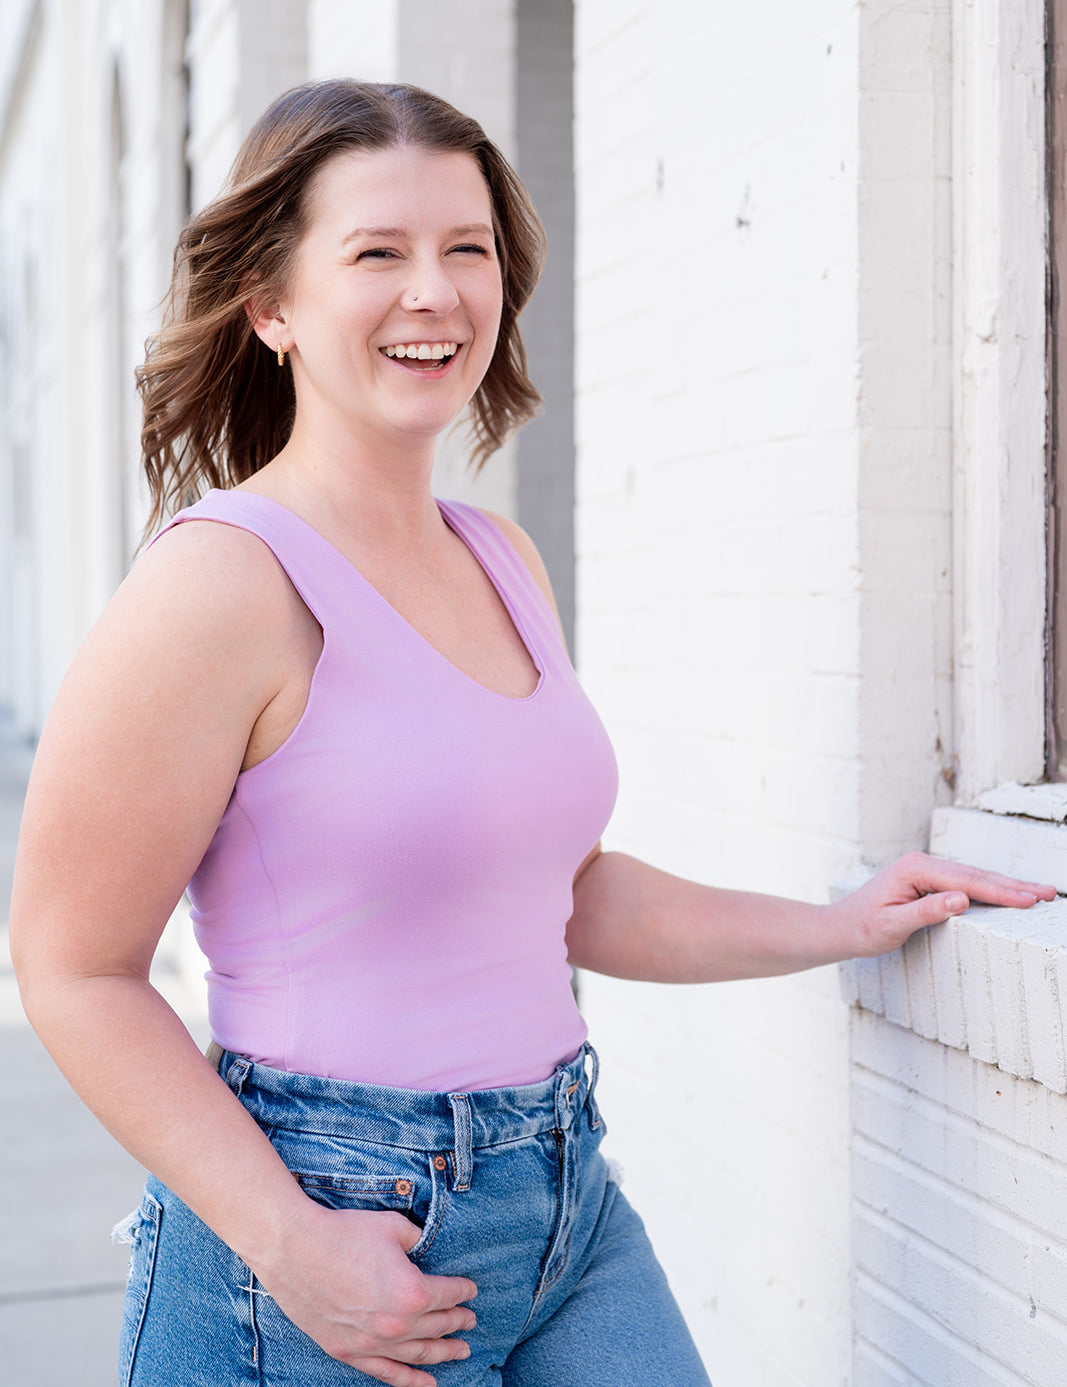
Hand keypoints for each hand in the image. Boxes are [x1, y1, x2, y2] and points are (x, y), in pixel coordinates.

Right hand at [255, 1198, 477, 1386]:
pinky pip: (386, 1373)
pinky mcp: (347, 1351)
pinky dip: (410, 1381)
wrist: (295, 1248)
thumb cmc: (344, 1232)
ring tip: (462, 1351)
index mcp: (413, 1292)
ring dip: (443, 1353)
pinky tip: (428, 1384)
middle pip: (437, 1326)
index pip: (448, 1294)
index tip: (470, 1289)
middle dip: (457, 1322)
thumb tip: (426, 1245)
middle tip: (470, 1320)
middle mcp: (397, 1324)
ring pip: (418, 1354)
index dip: (463, 1291)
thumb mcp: (393, 1227)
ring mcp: (372, 1343)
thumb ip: (417, 1239)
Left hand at [831, 851, 1056, 958]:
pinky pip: (965, 883)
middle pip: (976, 875)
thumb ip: (927, 911)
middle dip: (1014, 885)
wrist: (839, 926)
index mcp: (915, 869)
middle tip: (1049, 893)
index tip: (1029, 899)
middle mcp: (922, 864)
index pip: (967, 881)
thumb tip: (962, 899)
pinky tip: (1009, 893)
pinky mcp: (927, 880)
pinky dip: (990, 888)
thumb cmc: (862, 928)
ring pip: (974, 877)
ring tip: (1039, 893)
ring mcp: (925, 870)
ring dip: (1006, 885)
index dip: (1001, 891)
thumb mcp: (892, 925)